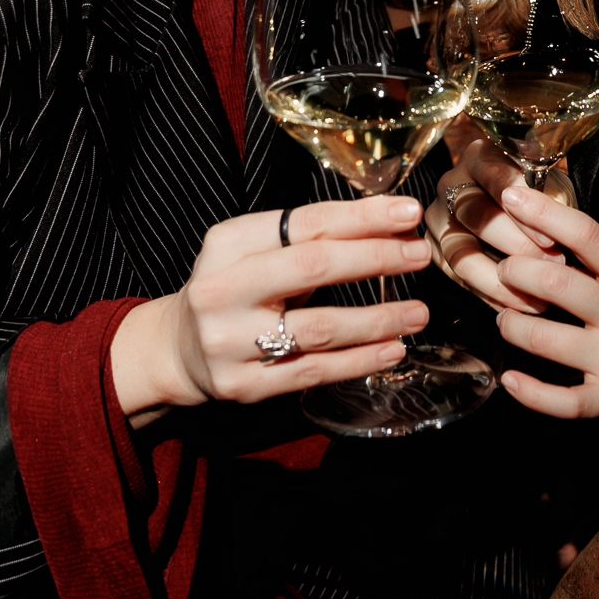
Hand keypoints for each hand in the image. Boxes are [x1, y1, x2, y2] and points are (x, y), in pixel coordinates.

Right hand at [110, 197, 430, 421]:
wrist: (177, 349)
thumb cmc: (234, 289)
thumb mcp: (254, 252)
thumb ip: (311, 241)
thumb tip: (394, 230)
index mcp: (228, 242)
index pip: (305, 223)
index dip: (362, 217)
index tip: (408, 213)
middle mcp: (222, 288)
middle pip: (312, 267)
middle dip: (375, 259)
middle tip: (420, 255)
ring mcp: (229, 340)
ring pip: (318, 327)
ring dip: (377, 319)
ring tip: (419, 313)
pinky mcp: (242, 384)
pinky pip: (313, 371)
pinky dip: (359, 361)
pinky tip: (391, 349)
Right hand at [426, 135, 562, 314]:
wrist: (527, 222)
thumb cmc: (542, 199)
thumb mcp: (554, 190)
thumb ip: (552, 201)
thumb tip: (554, 226)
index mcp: (481, 156)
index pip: (496, 178)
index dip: (523, 210)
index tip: (550, 238)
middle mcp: (452, 183)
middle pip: (475, 215)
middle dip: (517, 245)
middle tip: (550, 266)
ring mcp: (439, 218)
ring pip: (461, 253)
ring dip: (502, 279)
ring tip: (537, 297)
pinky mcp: (434, 251)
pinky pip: (457, 279)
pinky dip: (490, 295)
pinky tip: (519, 306)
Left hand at [486, 177, 598, 460]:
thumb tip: (553, 229)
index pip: (588, 234)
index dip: (544, 213)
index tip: (511, 197)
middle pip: (556, 282)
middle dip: (515, 274)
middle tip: (503, 273)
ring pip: (546, 338)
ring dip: (512, 327)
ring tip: (505, 321)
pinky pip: (562, 400)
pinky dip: (530, 391)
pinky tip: (511, 380)